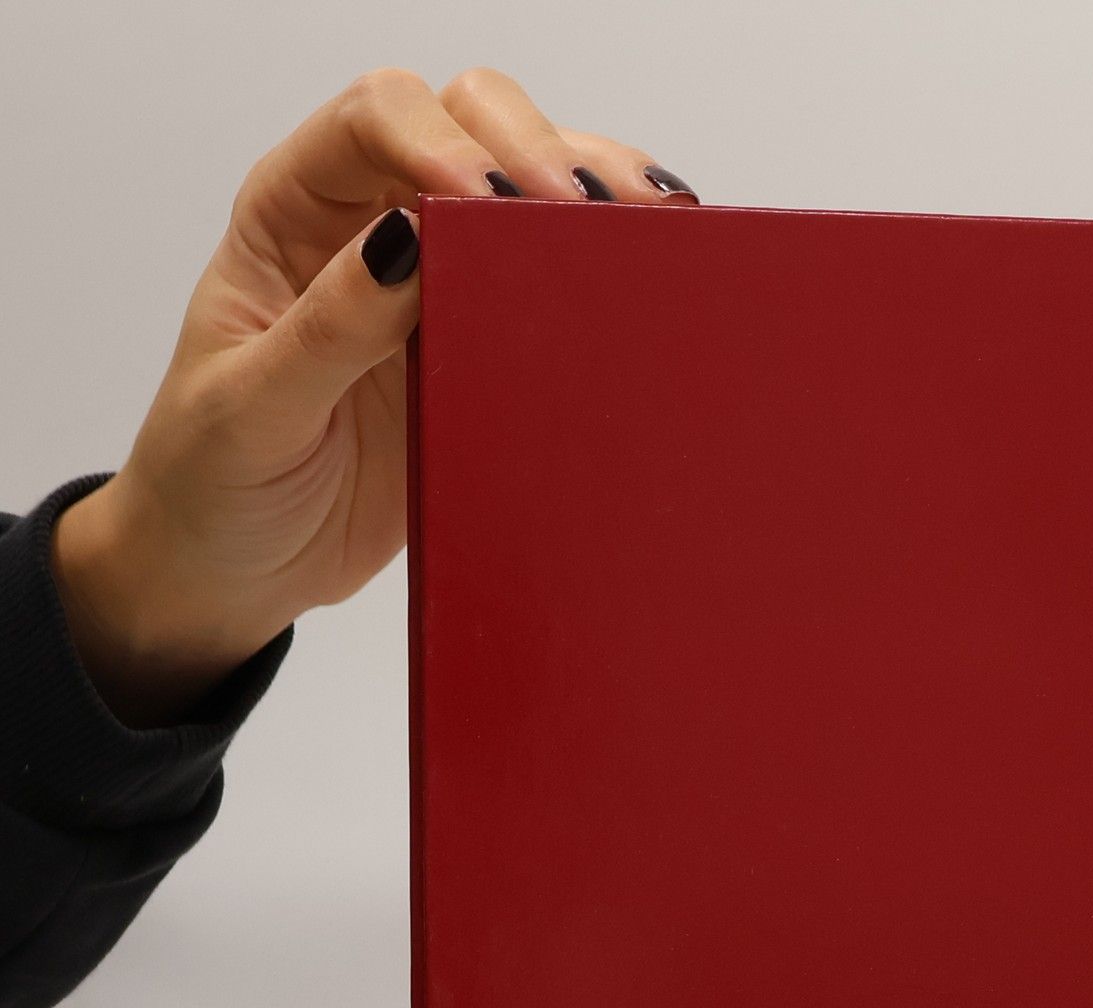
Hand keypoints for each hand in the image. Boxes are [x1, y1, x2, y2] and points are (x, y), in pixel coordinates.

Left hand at [51, 68, 696, 726]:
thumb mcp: (254, 408)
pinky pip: (554, 293)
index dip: (439, 139)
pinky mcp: (487, 357)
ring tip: (646, 225)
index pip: (373, 122)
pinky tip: (650, 270)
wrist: (236, 573)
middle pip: (469, 126)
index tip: (487, 200)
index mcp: (294, 215)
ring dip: (590, 193)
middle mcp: (372, 228)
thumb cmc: (215, 482)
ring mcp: (440, 291)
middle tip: (581, 214)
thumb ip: (330, 326)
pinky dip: (605, 270)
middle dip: (533, 152)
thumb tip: (410, 242)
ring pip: (526, 193)